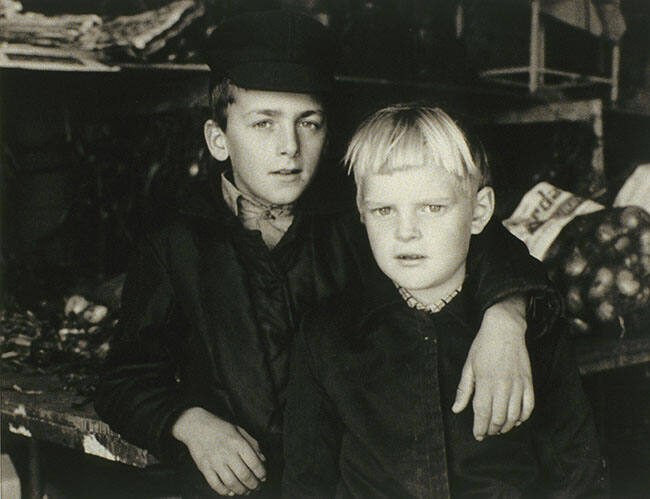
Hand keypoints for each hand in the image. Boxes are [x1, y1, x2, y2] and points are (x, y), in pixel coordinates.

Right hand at [172, 407, 266, 494]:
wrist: (196, 426)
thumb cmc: (220, 427)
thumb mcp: (240, 430)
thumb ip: (253, 444)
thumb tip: (263, 459)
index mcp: (238, 442)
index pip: (254, 463)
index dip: (261, 473)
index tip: (263, 477)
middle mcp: (227, 453)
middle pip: (244, 475)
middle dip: (254, 485)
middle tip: (257, 487)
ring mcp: (215, 461)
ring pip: (231, 483)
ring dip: (241, 490)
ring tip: (246, 491)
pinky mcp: (205, 468)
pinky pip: (215, 484)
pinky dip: (224, 491)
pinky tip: (231, 492)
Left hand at [452, 295, 533, 440]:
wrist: (504, 329)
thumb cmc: (483, 346)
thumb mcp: (468, 366)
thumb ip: (463, 389)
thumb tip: (456, 409)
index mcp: (485, 381)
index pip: (482, 412)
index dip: (479, 428)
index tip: (477, 435)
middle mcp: (502, 385)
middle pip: (498, 417)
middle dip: (492, 430)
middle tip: (487, 433)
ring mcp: (517, 383)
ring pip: (514, 415)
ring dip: (507, 426)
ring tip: (500, 429)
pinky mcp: (528, 381)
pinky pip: (529, 405)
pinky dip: (523, 417)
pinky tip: (517, 420)